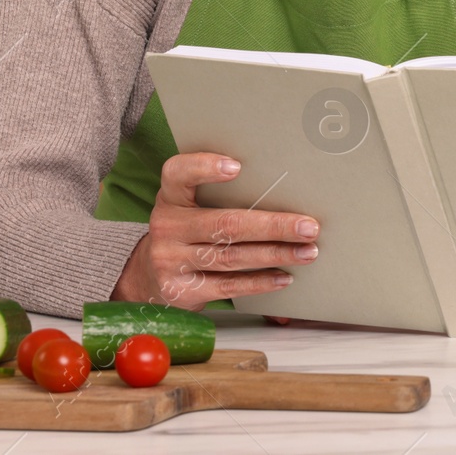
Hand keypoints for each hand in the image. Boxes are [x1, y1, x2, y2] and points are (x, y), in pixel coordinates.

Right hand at [111, 152, 319, 309]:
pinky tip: (284, 276)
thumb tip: (282, 191)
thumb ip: (220, 196)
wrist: (148, 275)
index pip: (178, 174)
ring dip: (276, 254)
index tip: (237, 166)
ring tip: (307, 251)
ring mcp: (171, 261)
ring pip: (232, 256)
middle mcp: (167, 227)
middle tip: (307, 226)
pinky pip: (228, 286)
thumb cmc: (185, 231)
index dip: (204, 167)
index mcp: (170, 198)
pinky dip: (260, 281)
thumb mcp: (189, 207)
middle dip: (272, 225)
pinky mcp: (181, 290)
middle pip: (225, 224)